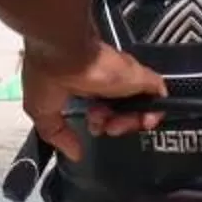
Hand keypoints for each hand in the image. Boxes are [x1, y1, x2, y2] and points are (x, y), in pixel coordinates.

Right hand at [23, 39, 168, 162]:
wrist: (63, 48)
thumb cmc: (47, 72)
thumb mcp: (42, 111)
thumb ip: (58, 134)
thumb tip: (74, 153)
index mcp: (84, 85)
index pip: (102, 107)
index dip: (99, 123)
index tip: (91, 127)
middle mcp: (107, 80)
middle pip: (122, 110)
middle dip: (114, 125)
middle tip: (104, 125)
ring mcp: (124, 77)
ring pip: (139, 106)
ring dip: (129, 123)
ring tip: (116, 123)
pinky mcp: (139, 75)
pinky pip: (158, 96)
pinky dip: (154, 113)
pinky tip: (144, 120)